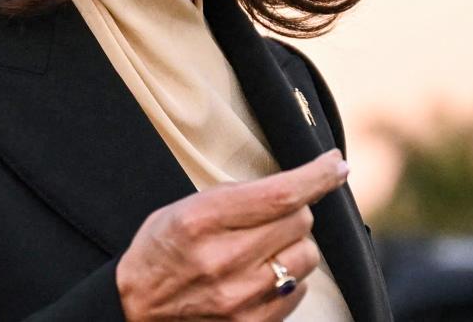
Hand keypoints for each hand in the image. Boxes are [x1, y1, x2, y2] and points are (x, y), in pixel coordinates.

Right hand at [116, 149, 348, 320]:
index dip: (316, 177)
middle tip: (269, 216)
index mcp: (202, 221)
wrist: (136, 310)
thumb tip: (294, 185)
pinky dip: (288, 277)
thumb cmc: (162, 250)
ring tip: (263, 248)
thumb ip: (236, 196)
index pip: (279, 195)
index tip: (336, 165)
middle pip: (299, 221)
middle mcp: (223, 260)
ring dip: (293, 246)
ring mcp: (239, 298)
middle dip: (293, 210)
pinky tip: (261, 275)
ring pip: (306, 256)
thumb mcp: (186, 208)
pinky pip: (298, 290)